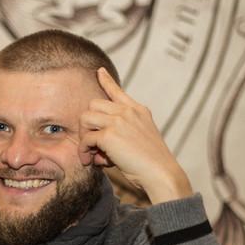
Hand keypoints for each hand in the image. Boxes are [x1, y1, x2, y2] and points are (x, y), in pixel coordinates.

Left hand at [79, 68, 192, 203]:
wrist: (161, 172)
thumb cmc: (151, 163)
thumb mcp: (141, 139)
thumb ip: (122, 134)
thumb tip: (98, 146)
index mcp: (139, 111)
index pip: (118, 91)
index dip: (107, 81)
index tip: (100, 71)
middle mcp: (128, 112)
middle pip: (93, 105)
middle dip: (88, 125)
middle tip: (91, 144)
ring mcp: (119, 121)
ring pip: (86, 118)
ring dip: (83, 137)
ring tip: (90, 153)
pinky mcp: (110, 135)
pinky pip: (86, 139)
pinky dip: (84, 151)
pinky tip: (90, 161)